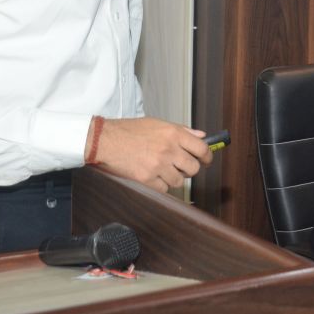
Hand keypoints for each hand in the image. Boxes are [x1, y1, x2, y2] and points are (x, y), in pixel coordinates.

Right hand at [91, 117, 213, 192]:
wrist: (106, 140)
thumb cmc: (130, 130)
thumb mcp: (157, 124)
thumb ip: (181, 131)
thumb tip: (201, 136)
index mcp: (173, 133)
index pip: (202, 148)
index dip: (207, 157)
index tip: (206, 160)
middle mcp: (168, 149)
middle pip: (193, 168)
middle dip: (189, 169)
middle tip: (182, 167)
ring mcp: (158, 165)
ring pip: (179, 181)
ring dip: (174, 178)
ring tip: (163, 170)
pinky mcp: (147, 179)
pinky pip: (164, 189)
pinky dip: (160, 185)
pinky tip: (153, 176)